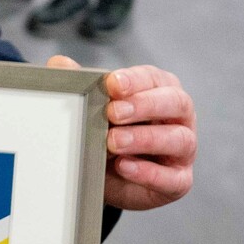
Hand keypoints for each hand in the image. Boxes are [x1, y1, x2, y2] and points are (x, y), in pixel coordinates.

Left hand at [47, 59, 196, 210]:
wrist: (105, 174)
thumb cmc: (106, 129)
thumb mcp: (93, 106)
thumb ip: (81, 84)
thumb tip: (60, 63)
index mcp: (160, 89)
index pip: (154, 78)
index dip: (134, 80)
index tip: (111, 84)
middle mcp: (179, 117)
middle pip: (177, 103)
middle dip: (144, 105)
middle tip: (113, 112)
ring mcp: (183, 150)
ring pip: (179, 139)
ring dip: (145, 139)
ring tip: (114, 142)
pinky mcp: (179, 180)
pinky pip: (173, 178)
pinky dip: (149, 173)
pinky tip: (125, 167)